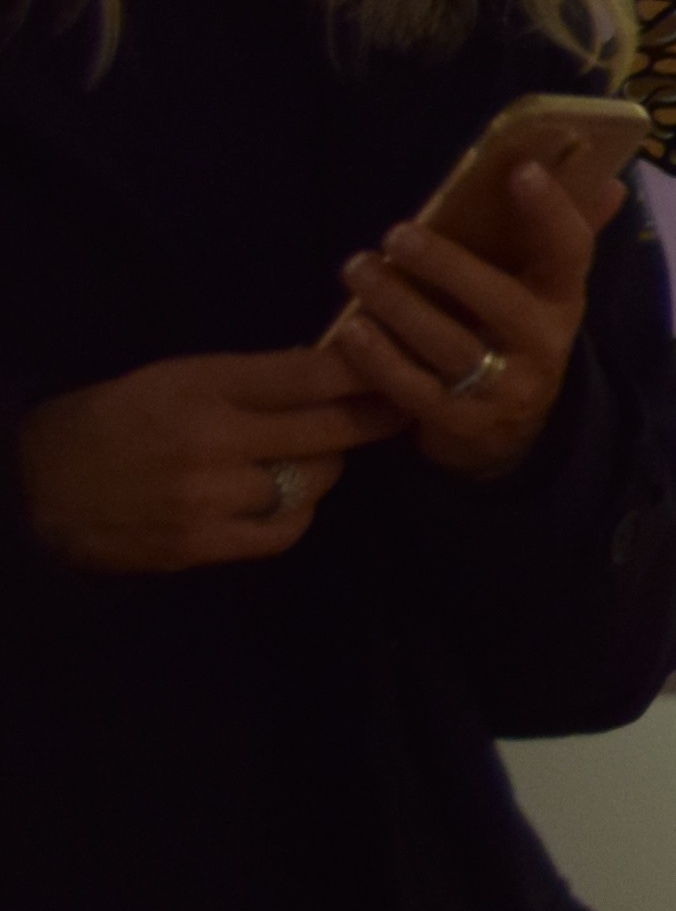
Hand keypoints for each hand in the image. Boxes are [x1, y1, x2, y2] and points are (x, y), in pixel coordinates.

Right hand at [17, 347, 378, 571]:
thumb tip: (333, 366)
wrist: (36, 483)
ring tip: (305, 458)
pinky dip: (294, 514)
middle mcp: (212, 439)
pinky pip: (284, 530)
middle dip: (373, 419)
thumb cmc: (118, 418)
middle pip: (329, 429)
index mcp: (204, 385)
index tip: (403, 366)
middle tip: (400, 411)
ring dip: (321, 470)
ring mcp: (207, 496)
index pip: (309, 374)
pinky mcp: (199, 544)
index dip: (367, 372)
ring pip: (313, 482)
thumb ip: (254, 377)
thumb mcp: (179, 377)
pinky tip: (281, 500)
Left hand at [328, 158, 615, 482]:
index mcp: (563, 300)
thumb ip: (558, 235)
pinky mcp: (461, 423)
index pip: (569, 250)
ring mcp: (504, 388)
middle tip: (396, 234)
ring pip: (450, 345)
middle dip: (447, 265)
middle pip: (499, 301)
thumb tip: (611, 179)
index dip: (551, 211)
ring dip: (399, 306)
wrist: (509, 433)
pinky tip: (349, 330)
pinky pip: (415, 390)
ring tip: (357, 270)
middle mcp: (542, 344)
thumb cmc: (515, 337)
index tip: (521, 170)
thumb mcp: (542, 291)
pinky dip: (379, 360)